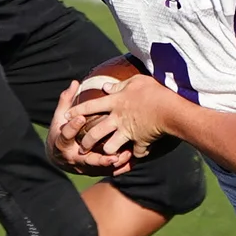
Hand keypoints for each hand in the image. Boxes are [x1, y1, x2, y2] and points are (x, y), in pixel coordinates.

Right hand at [49, 78, 132, 173]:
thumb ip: (67, 101)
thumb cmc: (62, 133)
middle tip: (110, 151)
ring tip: (124, 156)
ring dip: (112, 162)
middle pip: (85, 159)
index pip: (66, 135)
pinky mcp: (93, 171)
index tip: (80, 117)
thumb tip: (74, 83)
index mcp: (62, 143)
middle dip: (97, 156)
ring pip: (99, 167)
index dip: (72, 126)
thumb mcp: (59, 118)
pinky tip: (130, 162)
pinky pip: (108, 171)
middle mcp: (73, 157)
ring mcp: (84, 166)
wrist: (59, 157)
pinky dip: (119, 167)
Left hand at [64, 73, 179, 163]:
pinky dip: (137, 154)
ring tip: (108, 153)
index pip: (91, 106)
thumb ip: (119, 85)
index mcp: (116, 102)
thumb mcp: (136, 81)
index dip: (77, 111)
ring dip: (109, 151)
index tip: (66, 116)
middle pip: (96, 132)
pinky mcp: (140, 142)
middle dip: (87, 141)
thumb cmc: (154, 91)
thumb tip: (106, 86)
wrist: (170, 109)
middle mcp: (118, 119)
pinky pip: (136, 153)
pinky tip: (138, 154)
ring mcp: (128, 132)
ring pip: (110, 146)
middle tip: (82, 146)